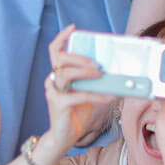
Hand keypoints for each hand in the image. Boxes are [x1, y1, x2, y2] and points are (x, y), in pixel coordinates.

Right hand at [42, 26, 107, 150]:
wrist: (64, 137)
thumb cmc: (76, 112)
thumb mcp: (85, 90)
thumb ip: (91, 79)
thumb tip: (112, 70)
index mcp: (58, 73)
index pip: (54, 50)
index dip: (62, 37)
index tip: (73, 28)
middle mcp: (53, 80)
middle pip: (60, 59)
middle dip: (79, 57)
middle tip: (96, 63)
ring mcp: (54, 92)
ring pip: (66, 74)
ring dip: (85, 72)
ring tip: (101, 74)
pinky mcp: (58, 105)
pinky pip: (78, 95)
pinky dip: (95, 94)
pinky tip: (108, 96)